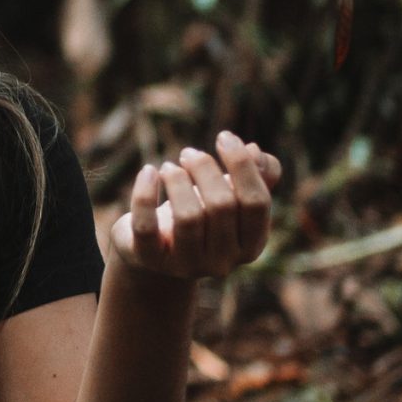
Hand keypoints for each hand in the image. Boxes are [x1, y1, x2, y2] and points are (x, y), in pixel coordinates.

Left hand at [108, 130, 282, 283]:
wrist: (156, 250)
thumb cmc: (201, 214)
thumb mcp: (231, 195)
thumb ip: (256, 175)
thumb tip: (255, 151)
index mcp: (250, 245)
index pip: (257, 202)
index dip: (242, 164)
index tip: (224, 137)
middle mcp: (222, 262)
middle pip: (222, 205)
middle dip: (204, 168)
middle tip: (188, 153)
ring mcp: (186, 265)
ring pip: (188, 217)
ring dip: (178, 180)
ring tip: (169, 167)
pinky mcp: (150, 260)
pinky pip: (146, 227)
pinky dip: (145, 194)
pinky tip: (148, 171)